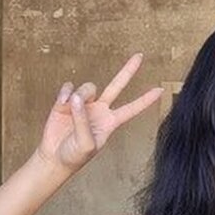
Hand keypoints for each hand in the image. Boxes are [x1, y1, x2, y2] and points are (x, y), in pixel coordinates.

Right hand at [36, 53, 162, 172]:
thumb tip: (77, 99)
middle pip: (117, 86)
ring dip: (79, 95)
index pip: (132, 109)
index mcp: (110, 122)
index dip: (145, 100)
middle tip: (140, 56)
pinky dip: (65, 94)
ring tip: (69, 108)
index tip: (160, 91)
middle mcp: (100, 110)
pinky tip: (61, 104)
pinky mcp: (66, 101)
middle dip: (128, 70)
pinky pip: (69, 87)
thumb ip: (83, 122)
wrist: (54, 158)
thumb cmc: (74, 156)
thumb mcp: (85, 144)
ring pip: (88, 87)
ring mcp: (84, 104)